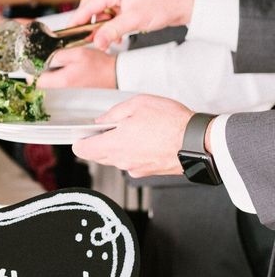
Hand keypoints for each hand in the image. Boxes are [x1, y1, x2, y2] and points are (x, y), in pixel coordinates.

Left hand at [37, 46, 116, 88]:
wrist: (114, 74)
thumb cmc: (100, 65)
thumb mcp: (77, 53)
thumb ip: (58, 56)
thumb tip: (44, 59)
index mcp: (63, 81)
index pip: (37, 81)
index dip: (34, 72)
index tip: (36, 64)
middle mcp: (64, 91)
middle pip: (42, 85)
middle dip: (41, 73)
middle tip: (46, 63)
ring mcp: (68, 94)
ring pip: (50, 86)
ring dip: (49, 76)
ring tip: (57, 66)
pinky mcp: (73, 93)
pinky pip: (59, 87)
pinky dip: (58, 79)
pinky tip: (66, 71)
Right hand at [71, 0, 195, 50]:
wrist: (183, 4)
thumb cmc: (163, 6)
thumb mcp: (134, 21)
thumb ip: (112, 31)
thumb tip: (96, 41)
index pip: (88, 5)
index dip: (78, 20)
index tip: (70, 31)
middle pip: (93, 7)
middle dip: (90, 24)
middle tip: (88, 38)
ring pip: (103, 12)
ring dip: (103, 27)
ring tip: (108, 40)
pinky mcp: (129, 2)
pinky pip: (113, 14)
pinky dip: (113, 25)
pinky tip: (119, 36)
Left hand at [72, 94, 194, 176]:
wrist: (197, 142)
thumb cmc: (170, 122)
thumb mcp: (137, 104)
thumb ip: (114, 113)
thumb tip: (102, 120)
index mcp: (114, 145)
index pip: (83, 150)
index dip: (79, 141)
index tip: (81, 134)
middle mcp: (122, 161)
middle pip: (99, 155)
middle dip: (99, 142)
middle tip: (109, 127)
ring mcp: (136, 168)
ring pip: (117, 159)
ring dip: (118, 146)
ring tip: (133, 129)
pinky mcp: (149, 171)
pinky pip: (133, 162)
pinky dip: (135, 152)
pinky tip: (146, 139)